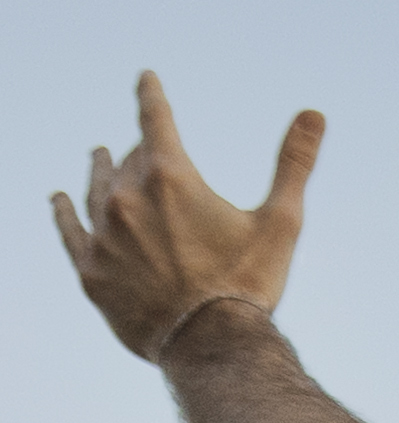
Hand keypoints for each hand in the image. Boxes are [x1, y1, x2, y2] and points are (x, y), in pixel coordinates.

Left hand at [49, 73, 325, 361]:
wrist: (211, 343)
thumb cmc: (250, 281)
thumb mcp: (281, 220)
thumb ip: (293, 163)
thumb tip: (314, 113)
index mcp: (172, 178)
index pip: (155, 120)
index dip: (151, 95)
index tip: (145, 78)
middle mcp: (127, 198)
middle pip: (129, 160)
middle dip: (141, 152)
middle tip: (149, 149)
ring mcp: (103, 235)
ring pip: (96, 189)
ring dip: (101, 169)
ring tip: (99, 155)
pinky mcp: (91, 269)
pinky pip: (70, 229)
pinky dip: (66, 210)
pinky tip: (60, 198)